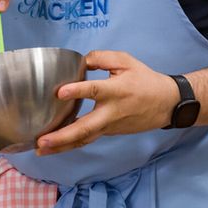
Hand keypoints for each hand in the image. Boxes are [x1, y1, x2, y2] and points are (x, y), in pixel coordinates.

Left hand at [35, 51, 179, 154]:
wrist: (166, 104)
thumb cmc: (145, 80)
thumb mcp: (127, 61)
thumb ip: (102, 57)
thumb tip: (80, 61)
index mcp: (117, 90)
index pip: (95, 91)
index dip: (78, 91)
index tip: (60, 92)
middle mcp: (112, 112)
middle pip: (86, 127)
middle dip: (62, 136)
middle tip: (42, 141)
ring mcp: (110, 126)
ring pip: (85, 139)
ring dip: (62, 146)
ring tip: (40, 150)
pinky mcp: (109, 132)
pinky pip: (88, 138)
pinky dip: (70, 144)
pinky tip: (54, 147)